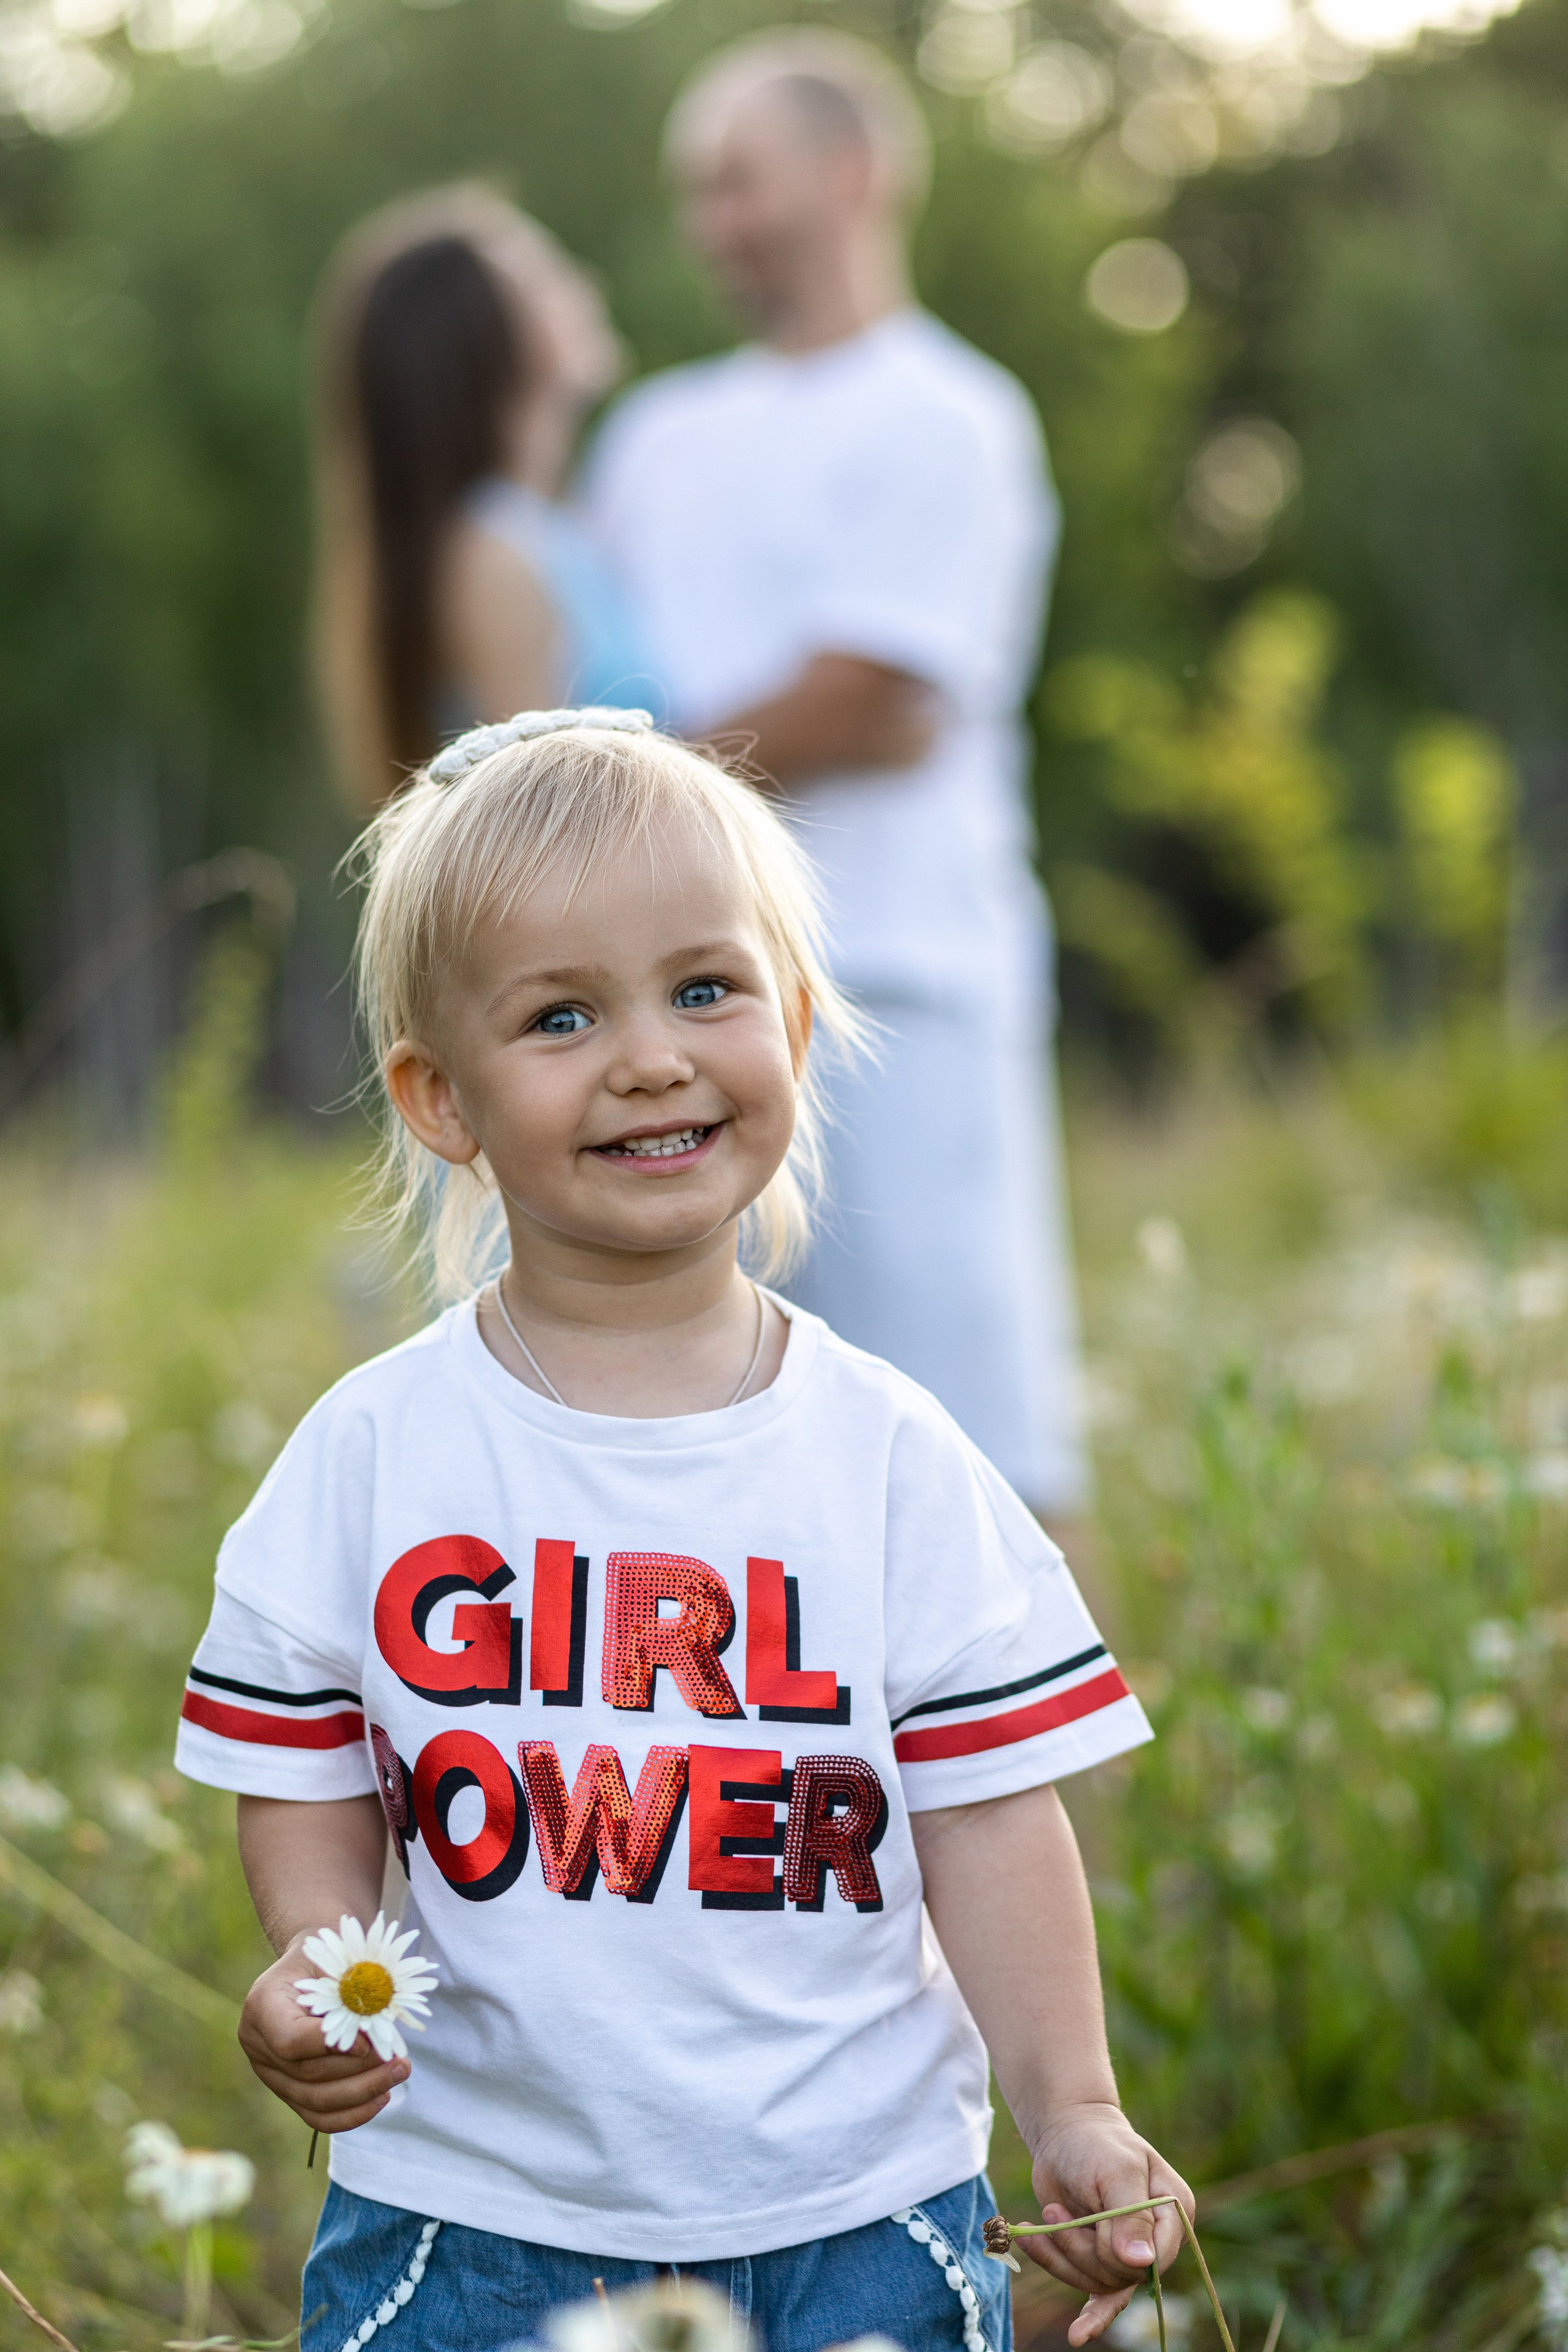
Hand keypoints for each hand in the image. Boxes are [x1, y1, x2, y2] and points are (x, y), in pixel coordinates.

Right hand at [238, 1935, 409, 2132]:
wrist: (313, 1965)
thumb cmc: (329, 1957)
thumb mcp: (338, 1961)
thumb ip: (349, 1996)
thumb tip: (369, 2043)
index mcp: (263, 2004)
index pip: (290, 2040)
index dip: (331, 2047)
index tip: (369, 2042)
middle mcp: (257, 2044)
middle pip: (307, 2075)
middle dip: (360, 2073)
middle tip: (400, 2062)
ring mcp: (269, 2072)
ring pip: (314, 2102)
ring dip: (363, 2093)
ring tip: (398, 2075)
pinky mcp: (287, 2091)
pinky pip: (317, 2116)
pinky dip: (352, 2114)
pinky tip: (381, 2097)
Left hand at [1022, 2101, 1193, 2345]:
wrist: (1066, 2135)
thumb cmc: (1096, 2144)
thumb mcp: (1115, 2170)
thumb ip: (1129, 2214)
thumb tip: (1141, 2263)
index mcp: (1174, 2212)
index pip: (1155, 2257)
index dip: (1117, 2249)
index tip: (1091, 2219)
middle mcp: (1157, 2239)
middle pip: (1122, 2275)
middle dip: (1080, 2249)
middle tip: (1055, 2212)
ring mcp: (1129, 2253)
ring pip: (1100, 2284)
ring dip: (1064, 2257)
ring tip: (1046, 2218)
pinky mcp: (1102, 2261)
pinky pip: (1098, 2296)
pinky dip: (1086, 2313)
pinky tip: (1078, 2336)